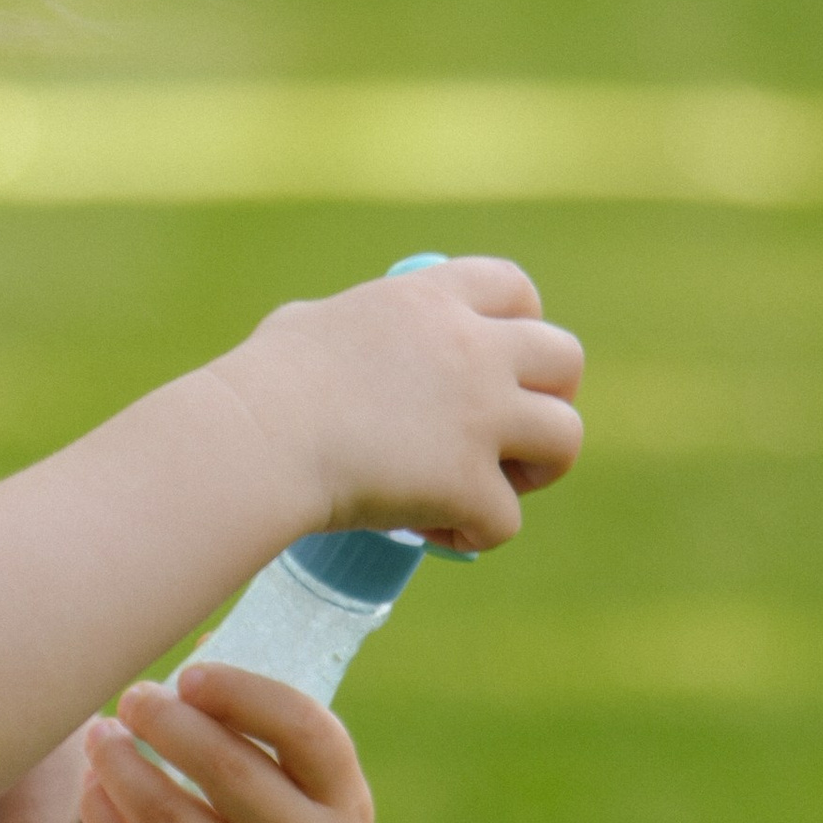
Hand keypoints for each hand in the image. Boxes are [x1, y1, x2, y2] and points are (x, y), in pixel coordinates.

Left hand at [78, 665, 371, 822]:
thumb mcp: (314, 795)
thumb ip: (269, 729)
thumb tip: (205, 641)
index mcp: (345, 802)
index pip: (304, 730)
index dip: (243, 692)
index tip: (192, 674)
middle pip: (224, 769)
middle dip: (164, 721)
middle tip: (133, 696)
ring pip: (165, 815)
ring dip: (119, 764)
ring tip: (100, 734)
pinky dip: (104, 813)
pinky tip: (95, 783)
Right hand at [220, 255, 582, 554]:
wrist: (256, 441)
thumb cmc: (259, 388)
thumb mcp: (303, 327)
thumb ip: (342, 329)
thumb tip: (328, 338)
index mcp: (430, 302)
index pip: (514, 289)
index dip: (522, 325)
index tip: (500, 360)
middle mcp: (472, 349)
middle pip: (566, 359)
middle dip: (550, 398)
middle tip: (509, 434)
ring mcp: (479, 416)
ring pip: (566, 438)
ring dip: (534, 470)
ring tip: (488, 488)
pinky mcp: (468, 482)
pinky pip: (505, 520)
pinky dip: (473, 533)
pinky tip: (434, 533)